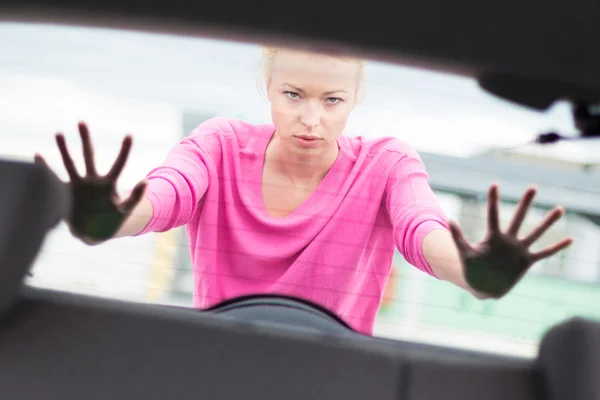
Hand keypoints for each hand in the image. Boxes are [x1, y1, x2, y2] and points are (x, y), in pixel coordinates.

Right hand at [35, 122, 146, 244]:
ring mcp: (78, 185)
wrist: (93, 233)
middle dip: (85, 140)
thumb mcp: (125, 210)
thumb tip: (146, 180)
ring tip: (59, 133)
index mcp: (109, 184)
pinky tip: (37, 156)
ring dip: (64, 149)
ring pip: (69, 164)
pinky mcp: (66, 193)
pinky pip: (53, 179)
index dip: (124, 151)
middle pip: (89, 156)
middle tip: (81, 122)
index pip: (118, 164)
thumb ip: (135, 197)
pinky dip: (44, 169)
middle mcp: (92, 181)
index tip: (129, 135)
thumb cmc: (111, 222)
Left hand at [449, 184, 572, 298]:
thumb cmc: (472, 270)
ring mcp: (519, 250)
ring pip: (535, 233)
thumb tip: (450, 219)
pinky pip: (544, 253)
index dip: (493, 200)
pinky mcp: (526, 261)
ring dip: (547, 222)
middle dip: (525, 204)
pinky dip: (556, 247)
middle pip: (518, 218)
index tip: (494, 184)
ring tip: (559, 209)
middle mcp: (508, 240)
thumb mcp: (464, 253)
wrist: (483, 286)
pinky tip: (570, 239)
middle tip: (533, 187)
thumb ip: (458, 237)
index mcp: (492, 237)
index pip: (493, 215)